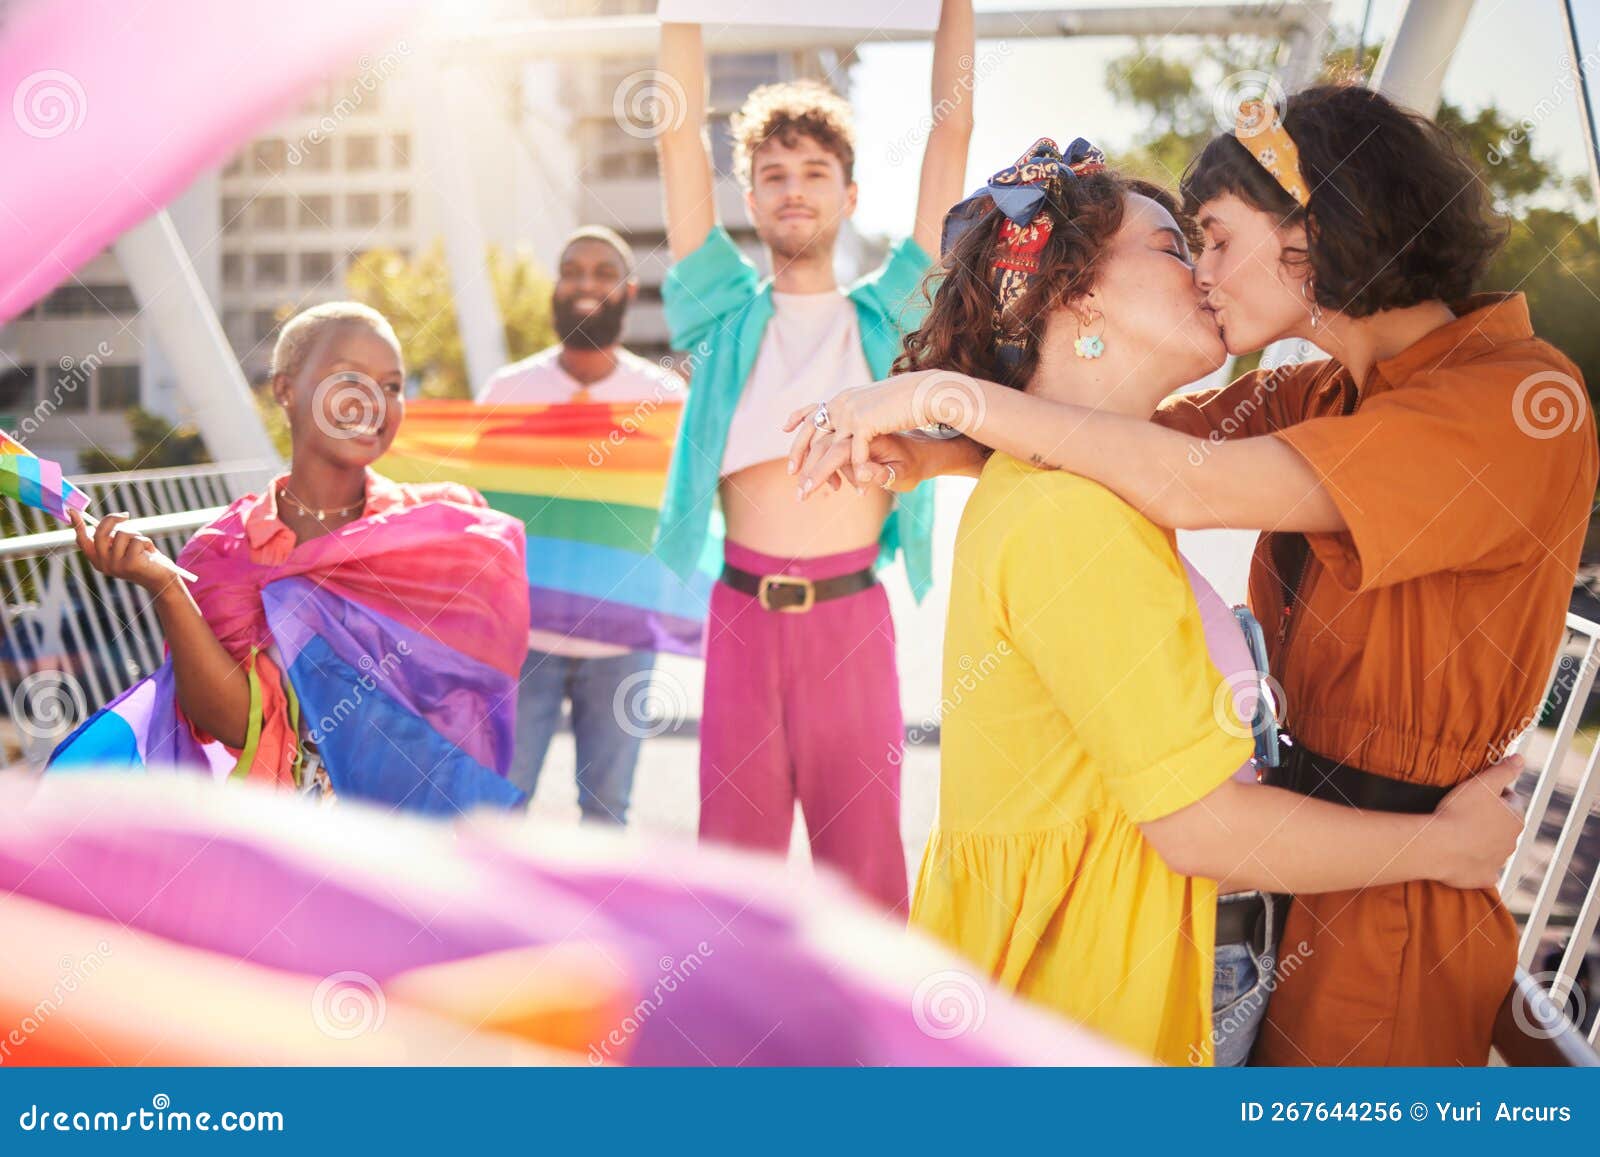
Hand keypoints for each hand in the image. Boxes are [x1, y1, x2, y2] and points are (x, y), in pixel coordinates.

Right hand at [69, 508, 182, 595]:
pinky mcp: (130, 563)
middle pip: (100, 533)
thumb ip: (114, 538)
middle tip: (126, 515)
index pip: (83, 541)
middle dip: (112, 519)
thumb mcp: (125, 548)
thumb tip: (109, 520)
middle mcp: (103, 564)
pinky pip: (137, 539)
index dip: (77, 525)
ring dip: (136, 534)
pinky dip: (146, 541)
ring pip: (122, 534)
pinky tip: (150, 552)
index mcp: (98, 560)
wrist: (162, 579)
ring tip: (143, 547)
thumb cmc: (144, 559)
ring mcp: (115, 565)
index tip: (72, 511)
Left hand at [783, 370, 985, 493]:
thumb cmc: (905, 407)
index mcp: (843, 399)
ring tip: (811, 492)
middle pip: (814, 437)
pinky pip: (854, 455)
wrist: (927, 395)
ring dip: (819, 475)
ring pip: (830, 451)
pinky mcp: (865, 422)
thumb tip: (843, 432)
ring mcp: (852, 413)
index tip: (786, 440)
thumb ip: (856, 422)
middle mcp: (842, 404)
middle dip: (801, 460)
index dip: (798, 426)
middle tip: (795, 483)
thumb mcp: (875, 413)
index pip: (813, 413)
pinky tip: (861, 492)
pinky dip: (858, 476)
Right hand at [1425, 754, 1526, 889]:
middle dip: (1490, 817)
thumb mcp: (1483, 783)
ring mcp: (1498, 861)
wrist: (1439, 846)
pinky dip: (1478, 866)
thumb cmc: (1460, 811)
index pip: (1512, 800)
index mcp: (1515, 818)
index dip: (1495, 793)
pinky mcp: (1483, 877)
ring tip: (1459, 831)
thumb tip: (1521, 759)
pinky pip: (1484, 871)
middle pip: (1504, 825)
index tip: (1476, 792)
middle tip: (1465, 810)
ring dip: (1482, 839)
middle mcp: (1512, 841)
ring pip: (1494, 847)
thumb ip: (1504, 770)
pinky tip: (1465, 860)